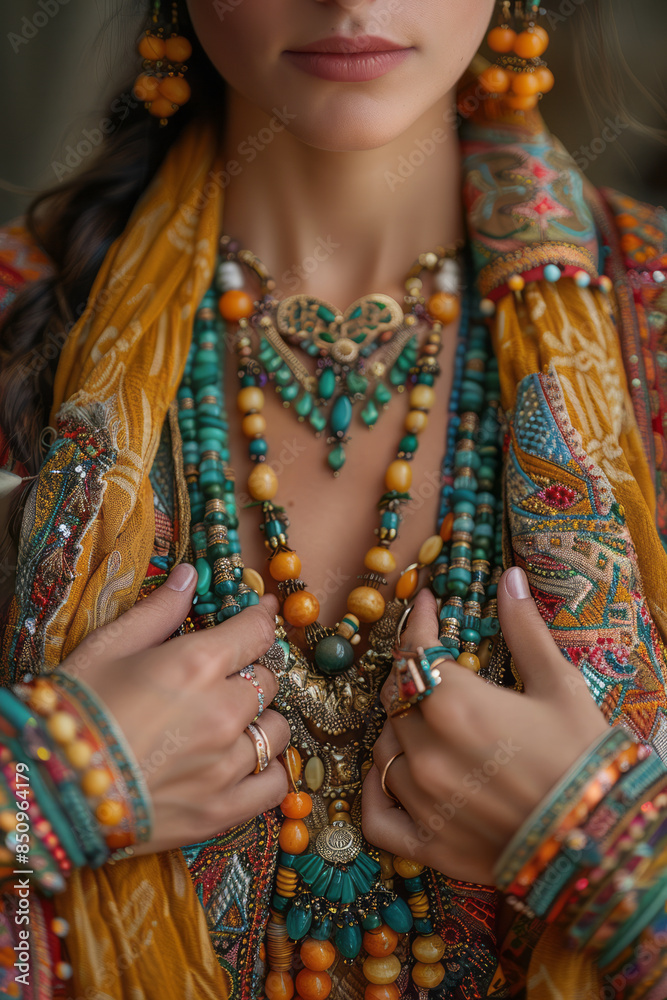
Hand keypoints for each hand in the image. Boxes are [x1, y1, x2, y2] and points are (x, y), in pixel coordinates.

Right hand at [59, 563, 289, 853]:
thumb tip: (191, 575)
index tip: (260, 616)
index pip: (257, 632)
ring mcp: (225, 766)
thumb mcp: (108, 648)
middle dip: (249, 674)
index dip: (260, 619)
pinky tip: (245, 765)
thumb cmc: (71, 711)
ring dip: (260, 723)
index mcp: (196, 664)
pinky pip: (274, 785)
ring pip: (276, 732)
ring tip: (230, 725)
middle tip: (224, 680)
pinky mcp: (221, 812)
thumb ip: (159, 611)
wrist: (46, 792)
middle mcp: (221, 712)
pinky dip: (266, 772)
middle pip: (268, 681)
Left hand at [361, 566, 608, 884]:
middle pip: (395, 697)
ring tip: (426, 719)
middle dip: (411, 674)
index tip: (426, 606)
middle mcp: (427, 750)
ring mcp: (422, 801)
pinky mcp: (426, 844)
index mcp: (456, 704)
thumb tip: (510, 576)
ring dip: (399, 728)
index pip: (415, 651)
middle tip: (432, 666)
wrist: (605, 841)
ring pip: (384, 749)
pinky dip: (376, 792)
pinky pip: (377, 815)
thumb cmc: (585, 757)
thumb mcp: (560, 685)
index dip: (419, 622)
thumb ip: (525, 630)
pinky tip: (391, 776)